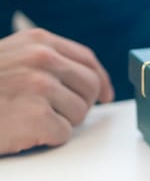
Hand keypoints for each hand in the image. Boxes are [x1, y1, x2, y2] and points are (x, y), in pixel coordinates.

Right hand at [0, 28, 113, 154]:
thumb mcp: (12, 56)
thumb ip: (47, 59)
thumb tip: (90, 79)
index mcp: (40, 42)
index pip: (87, 60)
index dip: (101, 80)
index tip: (106, 95)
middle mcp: (44, 59)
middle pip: (91, 87)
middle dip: (79, 104)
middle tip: (55, 112)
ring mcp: (41, 86)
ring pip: (80, 112)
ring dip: (60, 122)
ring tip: (30, 118)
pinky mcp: (37, 115)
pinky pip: (64, 133)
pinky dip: (47, 138)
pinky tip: (25, 130)